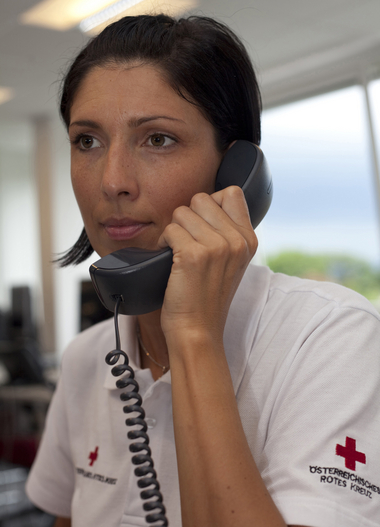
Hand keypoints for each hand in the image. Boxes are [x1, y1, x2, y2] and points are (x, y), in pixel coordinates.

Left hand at [157, 185, 257, 343]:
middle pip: (202, 198)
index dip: (210, 204)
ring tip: (179, 253)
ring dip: (174, 231)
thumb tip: (208, 203)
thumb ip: (227, 232)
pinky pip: (170, 229)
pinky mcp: (194, 255)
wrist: (197, 330)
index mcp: (249, 239)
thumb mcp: (230, 262)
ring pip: (182, 212)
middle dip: (188, 217)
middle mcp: (237, 240)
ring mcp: (217, 247)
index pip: (231, 193)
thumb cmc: (207, 297)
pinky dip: (163, 242)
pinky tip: (170, 260)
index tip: (204, 227)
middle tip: (188, 243)